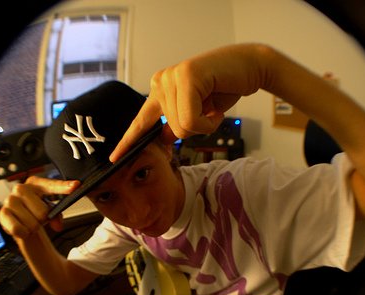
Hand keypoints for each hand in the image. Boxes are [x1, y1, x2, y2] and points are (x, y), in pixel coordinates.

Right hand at [0, 176, 79, 238]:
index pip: (52, 185)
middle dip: (43, 220)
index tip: (76, 186)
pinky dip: (23, 233)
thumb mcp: (50, 210)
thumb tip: (57, 225)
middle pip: (43, 212)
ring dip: (33, 227)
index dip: (64, 187)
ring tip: (28, 222)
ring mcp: (10, 200)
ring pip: (32, 223)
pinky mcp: (2, 213)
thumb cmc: (35, 212)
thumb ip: (57, 215)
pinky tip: (22, 228)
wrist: (19, 221)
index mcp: (36, 183)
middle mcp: (21, 188)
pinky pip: (19, 229)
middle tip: (37, 218)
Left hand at [110, 43, 269, 161]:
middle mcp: (161, 82)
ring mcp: (172, 77)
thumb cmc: (225, 88)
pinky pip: (192, 120)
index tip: (115, 158)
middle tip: (210, 111)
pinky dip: (210, 122)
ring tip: (214, 107)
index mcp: (160, 91)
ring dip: (205, 124)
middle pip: (172, 130)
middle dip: (196, 128)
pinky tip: (217, 107)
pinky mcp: (186, 77)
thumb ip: (178, 122)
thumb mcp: (197, 111)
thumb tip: (164, 139)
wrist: (250, 68)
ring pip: (182, 127)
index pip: (142, 121)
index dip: (128, 141)